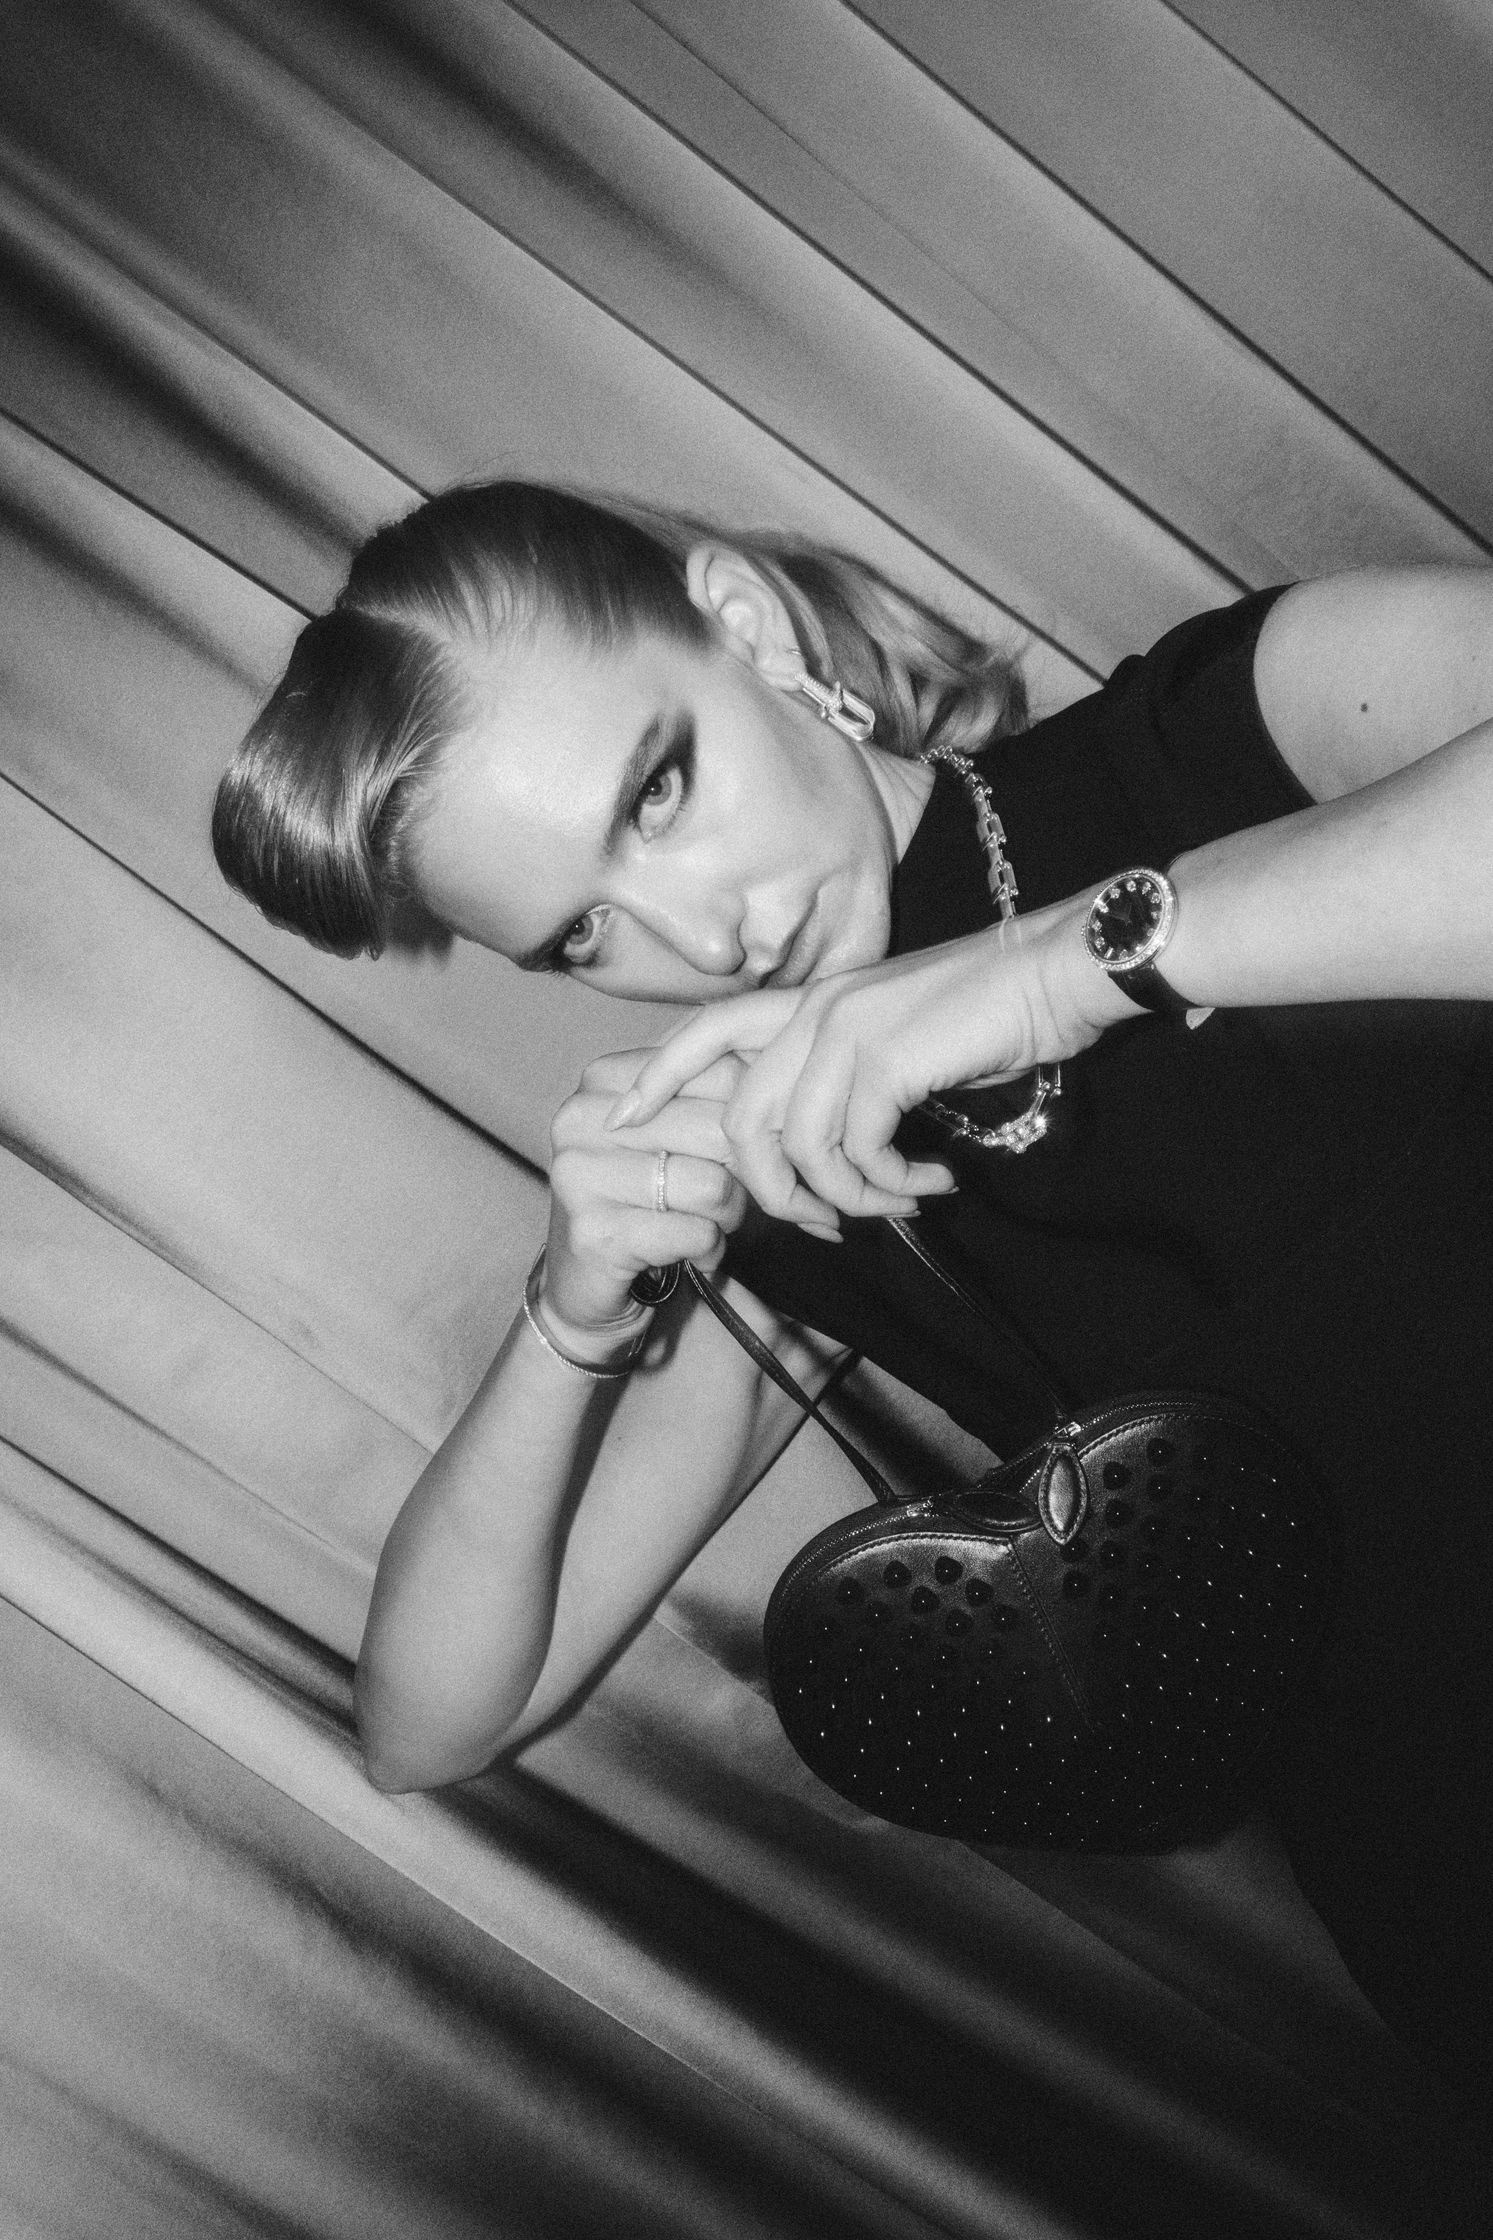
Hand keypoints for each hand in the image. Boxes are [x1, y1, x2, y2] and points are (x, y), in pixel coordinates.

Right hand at [542, 1048, 843, 1331]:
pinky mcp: (593, 1232)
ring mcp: (579, 1175)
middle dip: (744, 1172)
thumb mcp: (682, 1137)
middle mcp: (580, 1117)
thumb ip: (724, 1100)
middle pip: (718, 1128)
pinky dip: (709, 1249)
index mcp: (605, 1079)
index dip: (756, 1116)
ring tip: (706, 1223)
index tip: (754, 1149)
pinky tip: (692, 1253)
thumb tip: (805, 1090)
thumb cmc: (651, 1201)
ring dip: (728, 1215)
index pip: (718, 1071)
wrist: (589, 1284)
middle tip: (731, 1197)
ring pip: (711, 1184)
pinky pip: (694, 1233)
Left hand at [606, 899, 1132, 1222]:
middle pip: (743, 1121)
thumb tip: (839, 1158)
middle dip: (776, 1193)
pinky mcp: (884, 1057)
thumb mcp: (902, 1043)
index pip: (708, 1030)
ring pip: (799, 1148)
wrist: (1060, 970)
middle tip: (833, 1223)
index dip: (656, 1075)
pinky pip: (854, 1149)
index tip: (621, 1117)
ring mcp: (846, 1029)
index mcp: (812, 1001)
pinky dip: (890, 1181)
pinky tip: (933, 1178)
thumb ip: (854, 1082)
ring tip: (904, 1198)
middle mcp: (815, 1010)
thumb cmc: (992, 1011)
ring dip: (852, 1197)